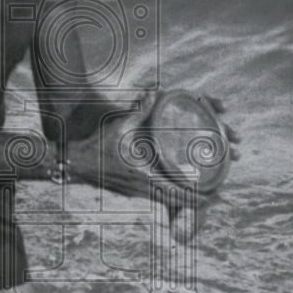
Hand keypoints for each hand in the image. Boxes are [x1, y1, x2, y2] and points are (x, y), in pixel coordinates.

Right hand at [66, 90, 239, 243]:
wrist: (74, 162)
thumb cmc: (95, 146)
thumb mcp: (119, 127)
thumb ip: (140, 110)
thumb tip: (155, 90)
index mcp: (143, 178)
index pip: (177, 194)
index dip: (199, 197)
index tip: (216, 194)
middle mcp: (142, 190)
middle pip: (177, 203)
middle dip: (199, 201)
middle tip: (218, 195)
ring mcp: (136, 192)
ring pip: (167, 202)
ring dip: (186, 200)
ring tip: (204, 193)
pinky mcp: (132, 190)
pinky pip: (157, 197)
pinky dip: (172, 195)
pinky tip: (179, 187)